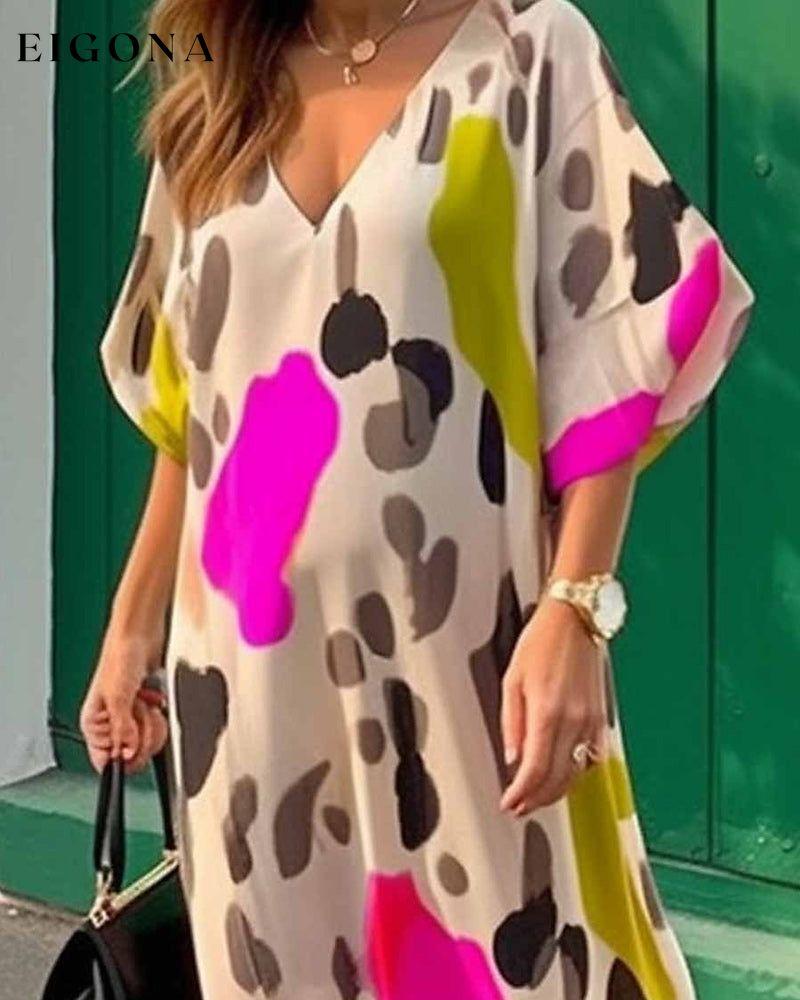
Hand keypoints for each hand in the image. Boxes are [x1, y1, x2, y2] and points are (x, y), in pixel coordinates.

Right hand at [80, 630, 168, 773]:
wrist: (141, 636)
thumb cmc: (120, 658)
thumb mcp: (118, 698)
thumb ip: (123, 730)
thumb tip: (127, 755)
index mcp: (94, 725)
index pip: (105, 762)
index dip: (123, 759)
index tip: (135, 748)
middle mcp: (110, 724)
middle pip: (131, 753)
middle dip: (142, 733)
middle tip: (139, 712)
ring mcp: (128, 716)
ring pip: (147, 740)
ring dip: (151, 720)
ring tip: (144, 702)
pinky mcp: (144, 708)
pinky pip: (156, 724)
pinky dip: (158, 711)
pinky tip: (152, 697)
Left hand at [498, 596, 606, 816]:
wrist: (575, 620)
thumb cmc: (541, 642)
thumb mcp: (512, 680)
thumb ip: (511, 723)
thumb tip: (512, 758)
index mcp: (548, 713)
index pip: (535, 770)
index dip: (521, 794)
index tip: (509, 804)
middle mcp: (574, 722)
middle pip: (557, 779)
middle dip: (536, 799)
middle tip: (519, 807)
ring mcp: (591, 722)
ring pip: (576, 773)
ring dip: (556, 791)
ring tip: (536, 796)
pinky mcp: (600, 718)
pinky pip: (590, 758)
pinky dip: (576, 773)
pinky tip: (562, 774)